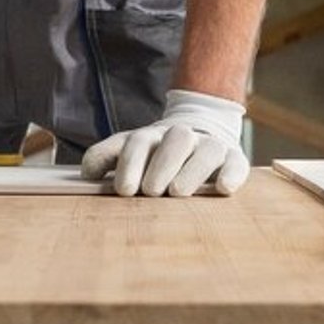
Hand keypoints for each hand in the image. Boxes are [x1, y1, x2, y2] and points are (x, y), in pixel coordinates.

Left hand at [80, 89, 249, 196]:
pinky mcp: (233, 158)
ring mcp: (209, 146)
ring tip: (178, 192)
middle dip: (160, 166)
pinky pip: (236, 162)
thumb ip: (105, 159)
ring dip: (191, 170)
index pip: (136, 143)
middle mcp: (180, 136)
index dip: (128, 163)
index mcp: (150, 136)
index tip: (123, 190)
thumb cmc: (155, 155)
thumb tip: (86, 175)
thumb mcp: (128, 152)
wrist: (199, 131)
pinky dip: (231, 174)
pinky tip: (222, 188)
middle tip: (150, 192)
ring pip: (205, 150)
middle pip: (173, 141)